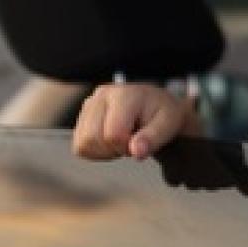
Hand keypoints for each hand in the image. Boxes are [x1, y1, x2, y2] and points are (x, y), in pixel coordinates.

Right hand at [72, 82, 192, 159]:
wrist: (158, 106)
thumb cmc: (164, 114)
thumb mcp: (168, 125)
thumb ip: (152, 139)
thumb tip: (136, 151)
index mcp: (124, 95)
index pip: (112, 134)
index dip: (126, 147)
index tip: (139, 143)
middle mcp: (102, 95)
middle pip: (91, 139)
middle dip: (112, 150)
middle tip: (130, 143)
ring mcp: (90, 104)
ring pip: (82, 143)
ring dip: (102, 151)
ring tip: (121, 141)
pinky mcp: (83, 115)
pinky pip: (78, 145)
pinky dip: (94, 150)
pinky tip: (110, 142)